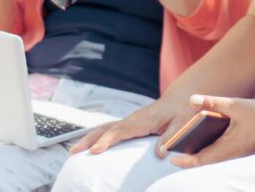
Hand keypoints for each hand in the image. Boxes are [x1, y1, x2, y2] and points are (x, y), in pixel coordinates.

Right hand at [70, 95, 192, 155]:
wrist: (179, 99)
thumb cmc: (181, 111)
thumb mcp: (181, 124)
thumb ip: (170, 138)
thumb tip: (159, 154)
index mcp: (144, 120)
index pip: (122, 131)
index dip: (108, 140)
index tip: (96, 150)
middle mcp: (132, 119)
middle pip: (106, 128)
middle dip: (89, 140)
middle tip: (74, 152)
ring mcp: (128, 121)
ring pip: (104, 128)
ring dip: (88, 139)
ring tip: (73, 152)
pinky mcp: (127, 124)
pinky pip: (108, 130)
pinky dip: (95, 137)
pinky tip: (87, 147)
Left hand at [169, 94, 254, 168]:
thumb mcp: (235, 105)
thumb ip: (212, 102)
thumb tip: (191, 100)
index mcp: (227, 148)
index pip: (200, 160)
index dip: (184, 161)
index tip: (171, 159)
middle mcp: (233, 154)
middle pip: (207, 160)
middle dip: (191, 157)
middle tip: (178, 149)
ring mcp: (241, 152)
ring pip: (217, 156)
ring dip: (204, 152)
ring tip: (192, 142)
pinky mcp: (247, 147)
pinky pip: (227, 151)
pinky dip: (216, 146)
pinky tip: (215, 134)